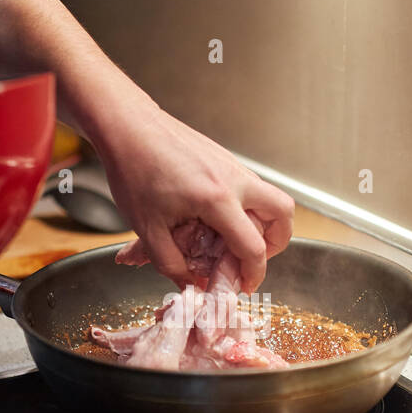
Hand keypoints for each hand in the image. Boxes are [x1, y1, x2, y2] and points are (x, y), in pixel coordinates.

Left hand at [94, 102, 293, 292]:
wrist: (128, 127)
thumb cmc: (133, 172)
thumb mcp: (147, 229)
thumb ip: (171, 264)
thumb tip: (191, 283)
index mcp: (217, 200)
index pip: (252, 247)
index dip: (253, 274)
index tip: (244, 286)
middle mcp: (234, 179)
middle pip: (283, 213)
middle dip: (277, 242)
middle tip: (254, 257)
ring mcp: (232, 165)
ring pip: (270, 196)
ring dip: (263, 223)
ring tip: (237, 241)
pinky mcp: (224, 158)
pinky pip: (250, 187)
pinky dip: (246, 207)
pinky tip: (217, 218)